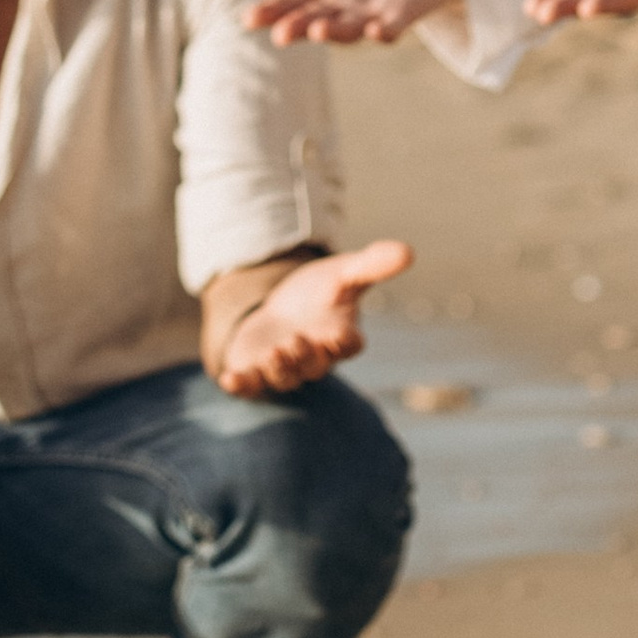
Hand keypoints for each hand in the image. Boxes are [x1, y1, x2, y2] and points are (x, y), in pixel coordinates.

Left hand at [213, 239, 412, 398]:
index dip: (345, 343)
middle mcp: (313, 358)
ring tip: (275, 352)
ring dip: (280, 368)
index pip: (349, 345)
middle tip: (297, 341)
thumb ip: (371, 265)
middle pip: (315, 365)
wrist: (279, 307)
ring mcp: (283, 368)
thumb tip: (408, 251)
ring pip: (284, 377)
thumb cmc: (318, 295)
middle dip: (307, 356)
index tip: (341, 336)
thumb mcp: (342, 273)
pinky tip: (229, 379)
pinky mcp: (254, 371)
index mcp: (339, 337)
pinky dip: (241, 385)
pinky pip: (250, 385)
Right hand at [240, 0, 457, 46]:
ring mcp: (369, 15)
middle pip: (314, 20)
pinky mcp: (401, 16)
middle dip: (298, 28)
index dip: (270, 11)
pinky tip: (376, 31)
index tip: (249, 19)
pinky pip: (391, 28)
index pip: (289, 2)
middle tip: (280, 35)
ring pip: (348, 28)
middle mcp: (339, 8)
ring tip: (319, 32)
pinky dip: (383, 32)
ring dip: (334, 32)